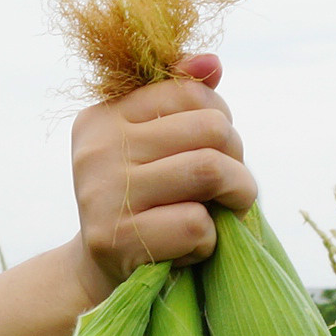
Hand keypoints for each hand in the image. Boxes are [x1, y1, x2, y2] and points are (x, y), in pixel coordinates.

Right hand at [67, 54, 257, 289]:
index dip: (221, 121)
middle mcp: (97, 149)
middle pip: (211, 130)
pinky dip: (210, 239)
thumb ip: (180, 99)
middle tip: (231, 185)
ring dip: (238, 195)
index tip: (216, 149)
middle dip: (237, 160)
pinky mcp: (116, 239)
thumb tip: (211, 63)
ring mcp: (103, 193)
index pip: (191, 93)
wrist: (100, 273)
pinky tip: (193, 244)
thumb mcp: (153, 145)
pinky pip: (196, 224)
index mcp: (103, 116)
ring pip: (210, 171)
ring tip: (230, 209)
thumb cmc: (140, 201)